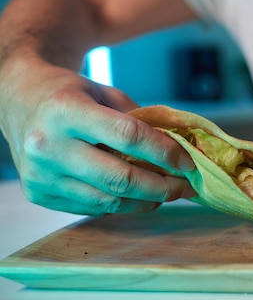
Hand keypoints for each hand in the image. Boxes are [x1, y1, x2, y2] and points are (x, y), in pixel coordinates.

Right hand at [1, 62, 194, 215]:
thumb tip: (180, 149)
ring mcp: (41, 174)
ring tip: (167, 194)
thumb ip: (139, 119)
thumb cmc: (68, 94)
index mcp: (65, 110)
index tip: (188, 162)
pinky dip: (121, 204)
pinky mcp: (38, 194)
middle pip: (120, 178)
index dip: (164, 152)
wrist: (17, 101)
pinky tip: (136, 196)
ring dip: (146, 202)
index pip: (126, 136)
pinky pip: (92, 208)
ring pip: (108, 201)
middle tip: (185, 187)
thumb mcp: (103, 91)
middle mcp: (48, 145)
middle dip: (161, 187)